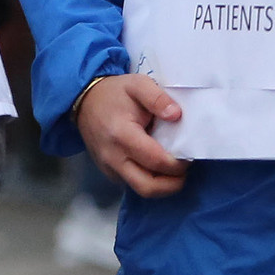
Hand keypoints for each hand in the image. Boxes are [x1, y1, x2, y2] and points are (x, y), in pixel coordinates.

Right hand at [74, 72, 187, 197]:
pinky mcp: (109, 173)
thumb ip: (158, 98)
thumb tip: (176, 116)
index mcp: (122, 135)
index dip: (177, 164)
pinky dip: (150, 181)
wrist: (85, 101)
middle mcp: (113, 157)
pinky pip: (132, 185)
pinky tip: (157, 167)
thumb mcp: (138, 84)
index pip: (156, 161)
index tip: (188, 155)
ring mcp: (109, 168)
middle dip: (172, 184)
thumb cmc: (115, 93)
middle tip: (184, 169)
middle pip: (148, 187)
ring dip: (162, 186)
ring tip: (173, 169)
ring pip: (141, 190)